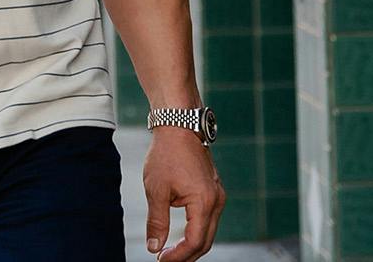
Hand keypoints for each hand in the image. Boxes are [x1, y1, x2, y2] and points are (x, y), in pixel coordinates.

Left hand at [144, 129, 224, 259]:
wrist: (179, 125)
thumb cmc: (167, 154)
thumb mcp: (156, 190)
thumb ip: (157, 221)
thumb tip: (155, 247)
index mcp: (204, 202)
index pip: (194, 241)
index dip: (177, 256)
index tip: (160, 260)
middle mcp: (216, 200)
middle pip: (205, 241)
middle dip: (186, 255)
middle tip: (165, 260)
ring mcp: (217, 195)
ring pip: (208, 231)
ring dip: (191, 245)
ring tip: (170, 252)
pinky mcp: (214, 190)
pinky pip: (208, 218)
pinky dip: (196, 230)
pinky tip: (180, 234)